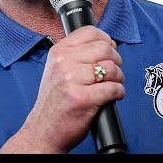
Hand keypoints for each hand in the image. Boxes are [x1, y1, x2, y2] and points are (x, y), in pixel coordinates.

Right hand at [20, 26, 124, 152]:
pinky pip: (113, 88)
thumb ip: (76, 54)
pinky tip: (112, 96)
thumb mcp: (57, 69)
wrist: (44, 129)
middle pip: (105, 49)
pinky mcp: (83, 99)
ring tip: (112, 84)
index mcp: (58, 52)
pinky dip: (118, 93)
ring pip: (111, 68)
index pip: (90, 32)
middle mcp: (63, 63)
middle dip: (116, 60)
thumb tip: (107, 43)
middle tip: (113, 71)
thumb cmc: (55, 101)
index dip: (106, 40)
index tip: (109, 49)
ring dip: (119, 78)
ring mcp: (72, 80)